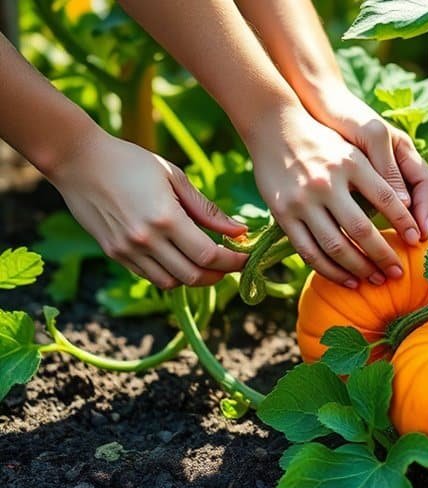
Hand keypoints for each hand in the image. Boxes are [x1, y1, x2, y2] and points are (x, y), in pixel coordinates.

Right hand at [49, 129, 248, 289]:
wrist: (78, 161)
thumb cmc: (131, 162)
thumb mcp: (175, 178)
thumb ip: (207, 209)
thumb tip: (240, 232)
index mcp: (166, 218)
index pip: (208, 256)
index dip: (232, 262)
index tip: (247, 258)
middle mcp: (146, 240)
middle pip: (192, 276)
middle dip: (218, 275)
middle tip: (230, 264)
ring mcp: (127, 250)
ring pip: (171, 282)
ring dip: (194, 278)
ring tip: (206, 263)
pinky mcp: (114, 253)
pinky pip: (149, 276)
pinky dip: (170, 274)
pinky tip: (180, 258)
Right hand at [246, 106, 424, 287]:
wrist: (275, 128)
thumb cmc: (325, 142)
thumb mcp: (355, 149)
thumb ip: (380, 175)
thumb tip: (408, 207)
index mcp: (350, 163)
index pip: (386, 199)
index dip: (404, 222)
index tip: (416, 240)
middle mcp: (326, 183)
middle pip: (362, 229)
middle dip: (384, 255)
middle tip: (398, 272)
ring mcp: (302, 201)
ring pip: (335, 246)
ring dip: (360, 268)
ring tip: (377, 280)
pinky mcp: (283, 215)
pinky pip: (309, 252)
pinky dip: (331, 271)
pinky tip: (348, 279)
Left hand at [309, 88, 427, 241]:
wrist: (314, 104)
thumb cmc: (345, 114)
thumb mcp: (370, 137)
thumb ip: (387, 167)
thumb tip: (405, 205)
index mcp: (404, 152)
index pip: (426, 184)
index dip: (426, 209)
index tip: (418, 233)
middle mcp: (395, 165)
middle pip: (415, 200)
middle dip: (413, 224)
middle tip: (406, 247)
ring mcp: (377, 173)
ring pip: (394, 207)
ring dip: (393, 227)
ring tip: (387, 247)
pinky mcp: (356, 181)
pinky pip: (371, 206)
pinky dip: (371, 221)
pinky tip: (362, 235)